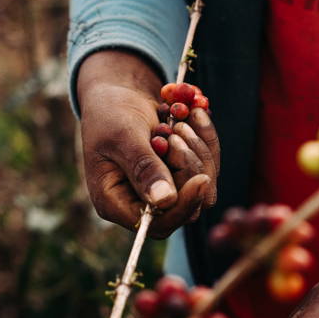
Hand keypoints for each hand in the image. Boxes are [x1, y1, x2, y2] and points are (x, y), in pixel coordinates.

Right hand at [77, 50, 219, 237]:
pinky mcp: (182, 173)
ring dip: (199, 150)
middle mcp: (141, 202)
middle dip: (190, 166)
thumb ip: (144, 167)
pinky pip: (208, 165)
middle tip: (178, 130)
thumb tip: (164, 201)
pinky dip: (205, 139)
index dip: (182, 206)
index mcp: (115, 202)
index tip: (201, 179)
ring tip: (180, 121)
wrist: (117, 94)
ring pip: (203, 186)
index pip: (157, 224)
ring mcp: (165, 189)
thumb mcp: (123, 136)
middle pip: (186, 206)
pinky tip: (195, 116)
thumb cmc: (110, 113)